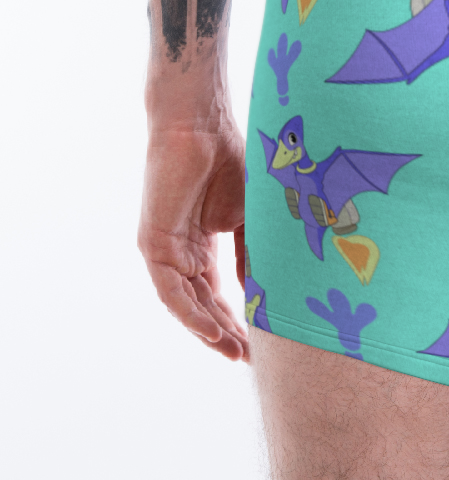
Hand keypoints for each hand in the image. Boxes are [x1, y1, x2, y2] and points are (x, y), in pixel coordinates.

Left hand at [138, 114, 249, 361]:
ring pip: (186, 303)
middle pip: (202, 303)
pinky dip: (190, 313)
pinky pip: (171, 291)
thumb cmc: (229, 158)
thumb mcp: (251, 214)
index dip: (236, 317)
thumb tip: (263, 290)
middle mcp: (181, 250)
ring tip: (235, 350)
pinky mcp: (153, 244)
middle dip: (225, 331)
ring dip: (209, 329)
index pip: (217, 290)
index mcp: (203, 242)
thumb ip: (253, 252)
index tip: (259, 340)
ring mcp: (166, 249)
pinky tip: (211, 331)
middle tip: (249, 355)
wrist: (202, 124)